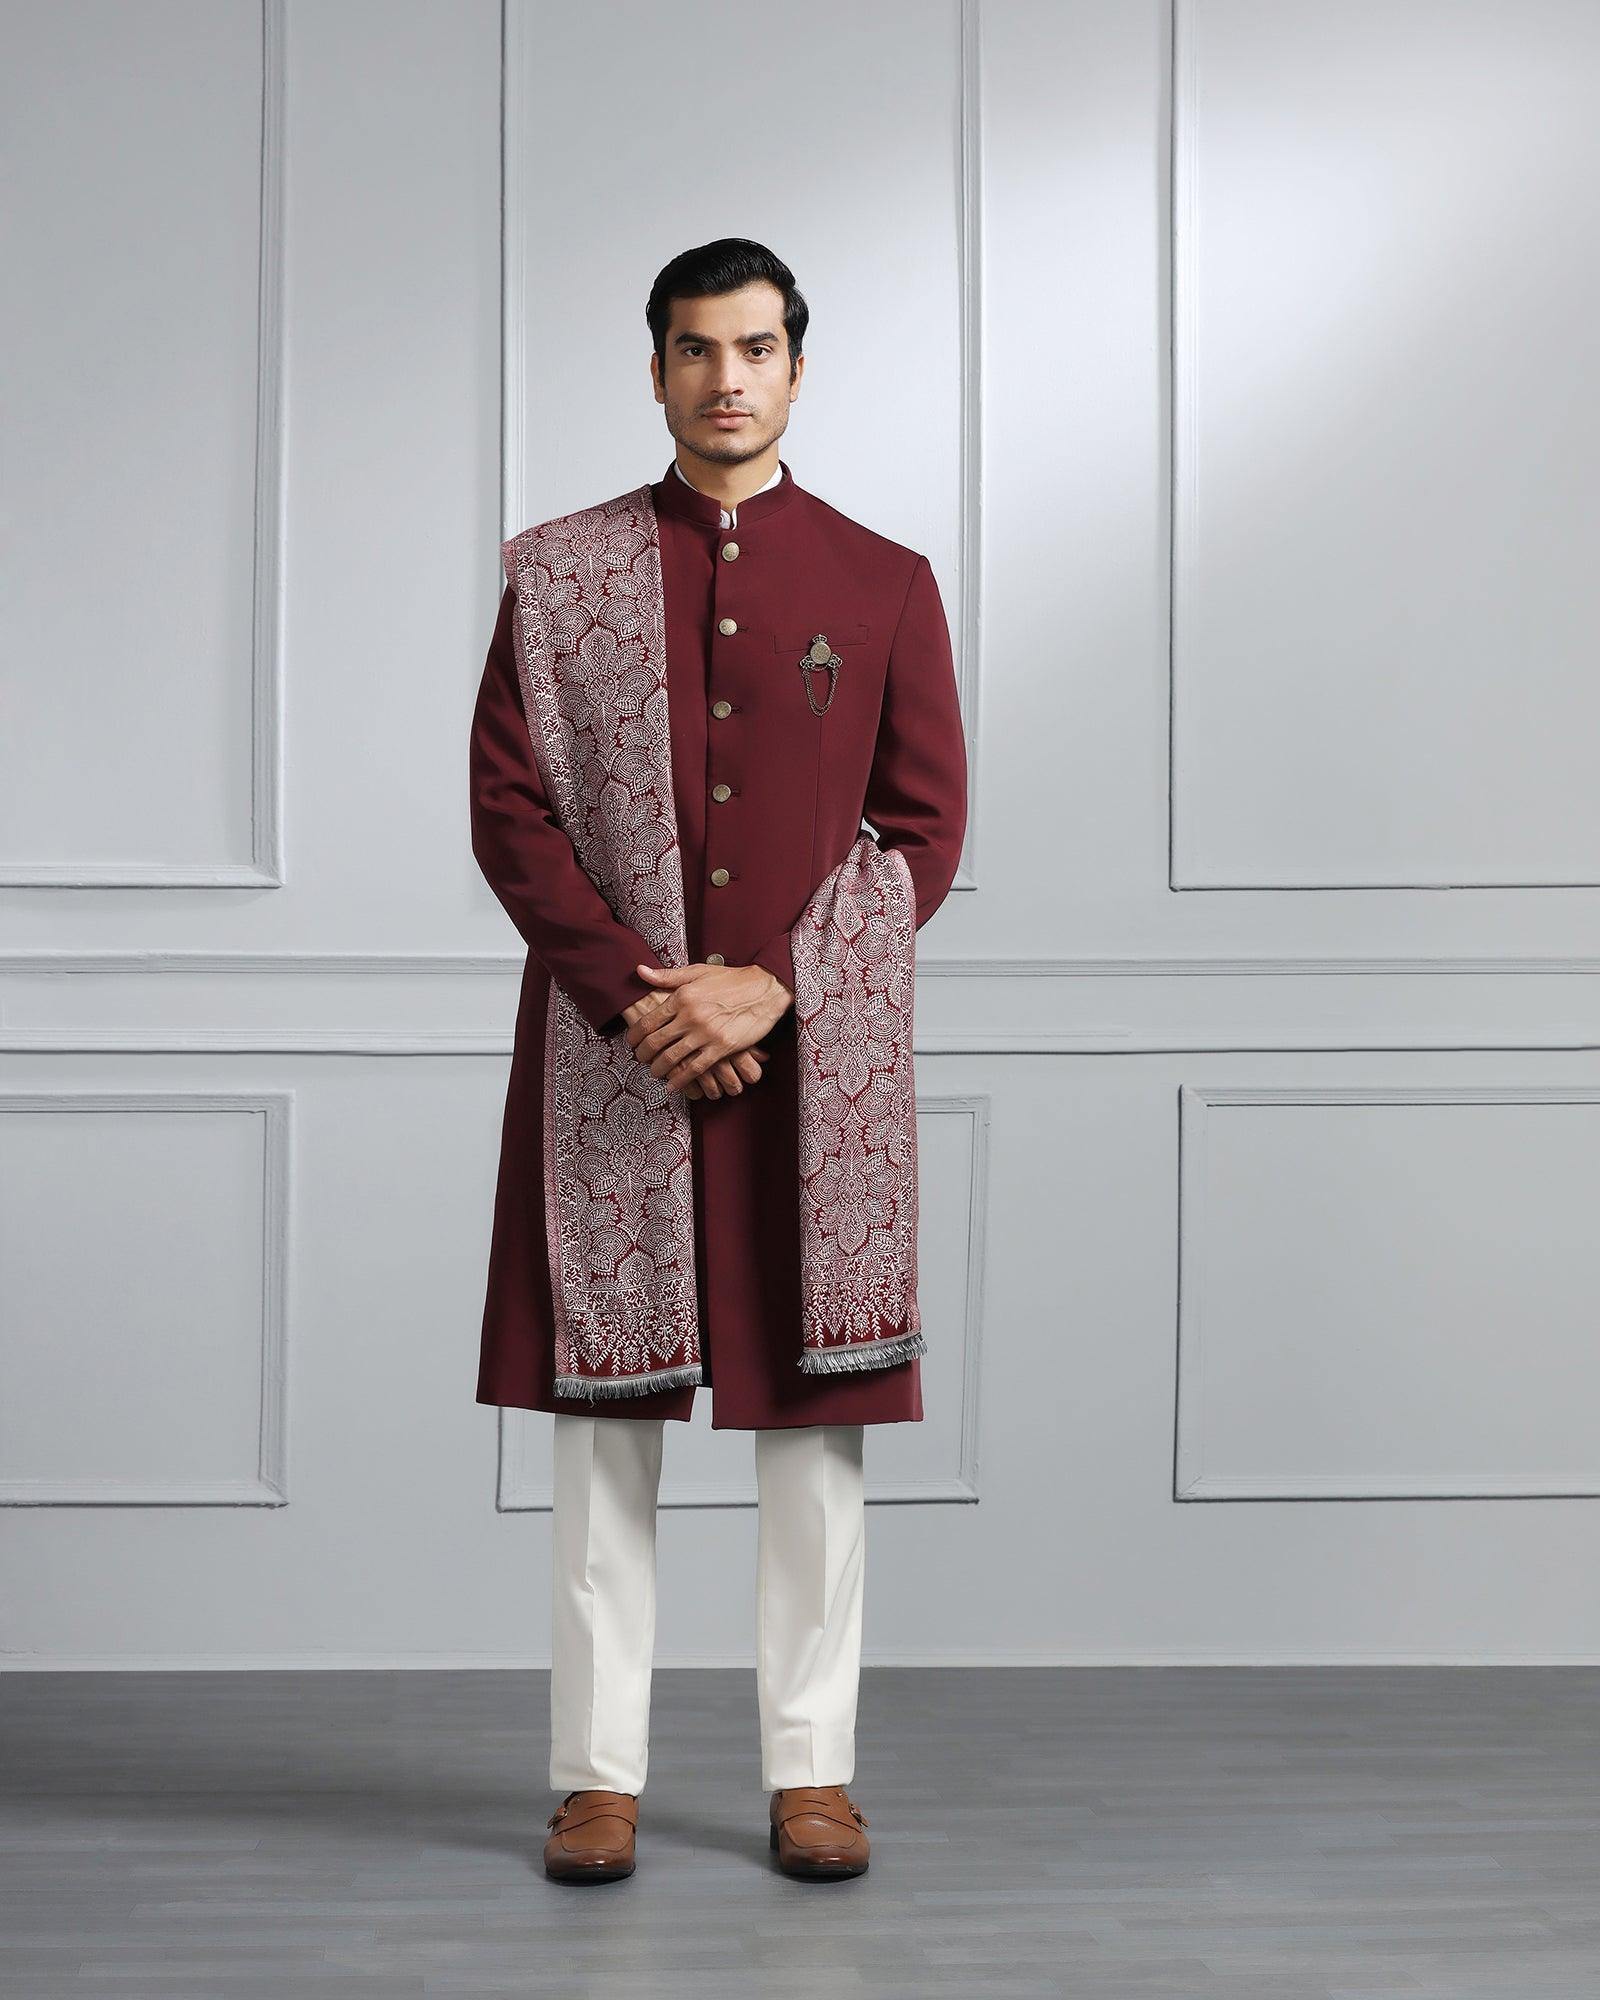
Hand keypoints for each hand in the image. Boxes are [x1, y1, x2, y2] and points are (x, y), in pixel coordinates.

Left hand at [624, 959, 793, 1096]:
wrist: (764, 989)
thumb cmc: (731, 980)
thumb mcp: (697, 972)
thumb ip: (667, 976)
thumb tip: (640, 971)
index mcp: (681, 998)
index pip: (648, 1022)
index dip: (635, 1036)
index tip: (632, 1043)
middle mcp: (690, 1016)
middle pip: (655, 1043)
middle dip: (643, 1055)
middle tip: (640, 1059)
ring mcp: (705, 1034)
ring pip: (672, 1058)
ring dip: (659, 1069)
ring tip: (655, 1072)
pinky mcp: (721, 1047)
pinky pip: (695, 1069)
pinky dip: (681, 1080)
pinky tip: (673, 1085)